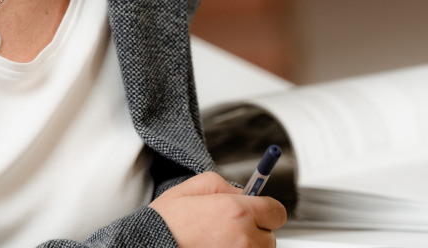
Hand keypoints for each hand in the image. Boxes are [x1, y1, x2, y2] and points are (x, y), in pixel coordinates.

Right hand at [149, 171, 287, 247]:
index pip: (277, 212)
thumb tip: (246, 194)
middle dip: (256, 231)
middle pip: (271, 237)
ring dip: (247, 247)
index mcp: (237, 212)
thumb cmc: (168, 221)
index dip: (267, 209)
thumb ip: (227, 186)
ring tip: (221, 242)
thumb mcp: (196, 186)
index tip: (259, 210)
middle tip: (232, 229)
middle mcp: (243, 238)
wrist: (150, 245)